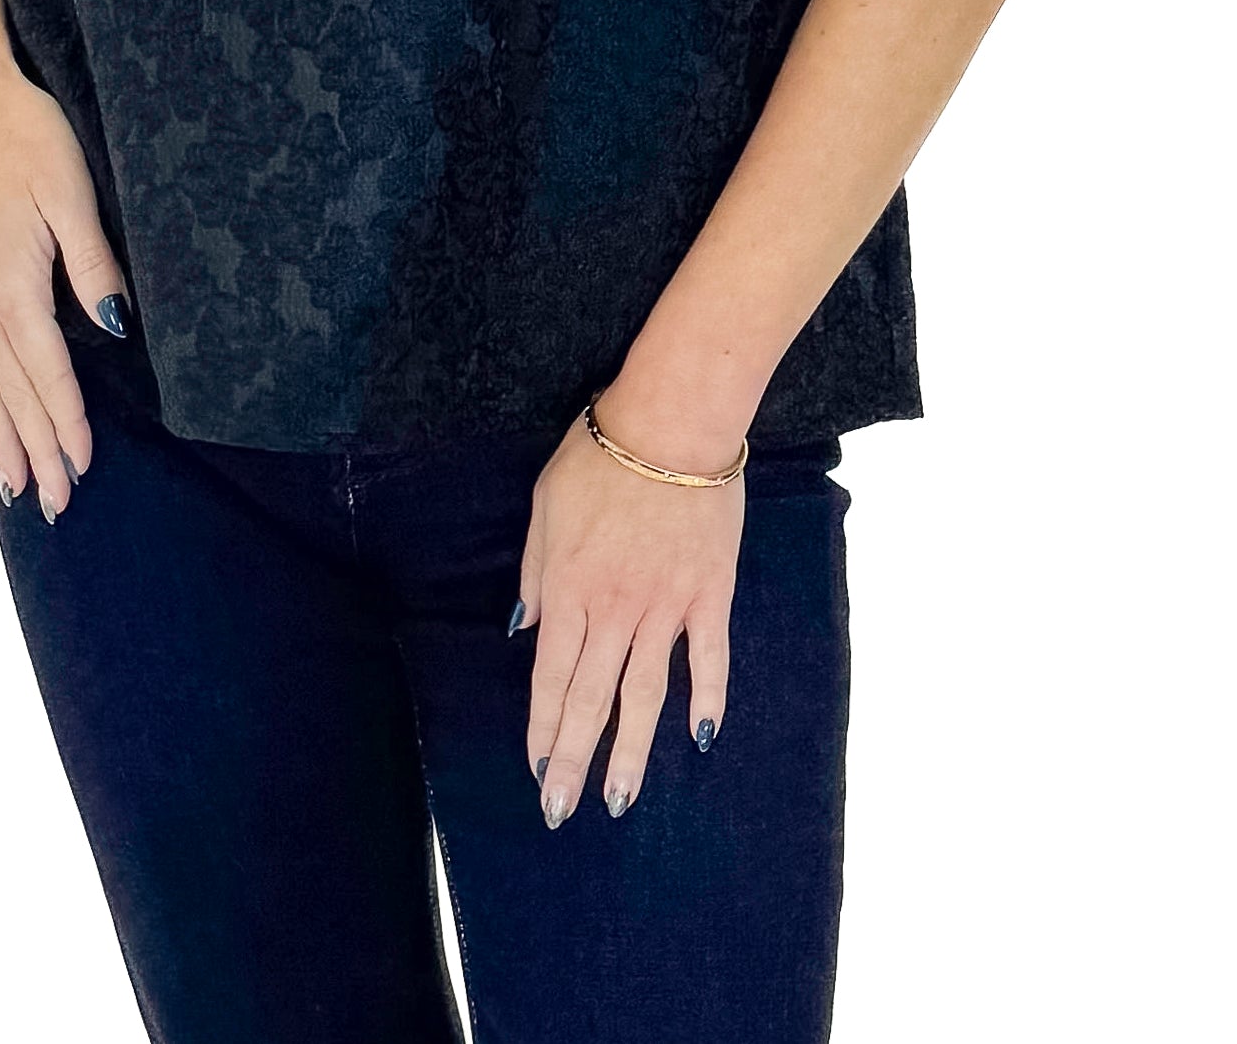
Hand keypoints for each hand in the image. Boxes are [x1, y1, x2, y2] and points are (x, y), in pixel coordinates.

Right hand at [0, 49, 128, 519]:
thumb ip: (92, 263)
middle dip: (35, 449)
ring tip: (14, 487)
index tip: (82, 470)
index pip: (47, 372)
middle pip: (12, 390)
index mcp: (12, 285)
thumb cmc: (25, 134)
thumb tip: (115, 329)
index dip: (66, 423)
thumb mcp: (70, 191)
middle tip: (53, 506)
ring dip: (3, 434)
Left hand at [513, 390, 744, 824]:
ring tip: (620, 800)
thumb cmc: (600, 456)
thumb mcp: (545, 505)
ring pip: (645, 695)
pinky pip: (710, 658)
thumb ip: (536, 571)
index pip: (551, 677)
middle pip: (592, 699)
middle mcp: (616, 609)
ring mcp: (668, 606)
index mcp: (570, 588)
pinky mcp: (711, 593)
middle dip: (574, 761)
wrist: (672, 422)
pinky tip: (702, 739)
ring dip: (630, 752)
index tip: (536, 774)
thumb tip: (524, 628)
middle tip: (562, 814)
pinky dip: (707, 699)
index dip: (542, 730)